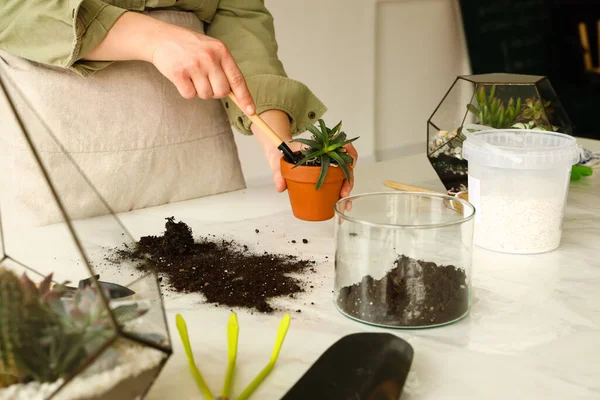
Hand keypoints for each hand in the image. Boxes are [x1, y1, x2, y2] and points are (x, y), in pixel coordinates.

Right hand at [82, 12, 255, 113]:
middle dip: (215, 92)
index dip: (245, 98)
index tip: (251, 111)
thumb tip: (238, 95)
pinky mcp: (179, 73)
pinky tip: (183, 78)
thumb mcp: (212, 50)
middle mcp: (209, 57)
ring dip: (199, 91)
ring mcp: (194, 65)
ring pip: (205, 95)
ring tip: (192, 76)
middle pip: (222, 92)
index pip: (237, 79)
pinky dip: (187, 91)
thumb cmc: (191, 47)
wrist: (162, 38)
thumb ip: (225, 69)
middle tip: (205, 81)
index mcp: (221, 51)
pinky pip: (190, 95)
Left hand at [251, 110, 357, 196]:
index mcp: (317, 146)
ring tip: (345, 203)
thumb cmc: (281, 153)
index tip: (350, 164)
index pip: (340, 144)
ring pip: (343, 175)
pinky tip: (341, 203)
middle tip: (343, 194)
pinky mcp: (324, 175)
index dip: (349, 153)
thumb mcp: (278, 161)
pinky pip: (336, 182)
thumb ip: (278, 173)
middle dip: (348, 179)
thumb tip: (281, 186)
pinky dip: (341, 193)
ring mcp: (326, 165)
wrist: (278, 152)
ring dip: (346, 188)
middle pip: (345, 164)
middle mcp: (325, 155)